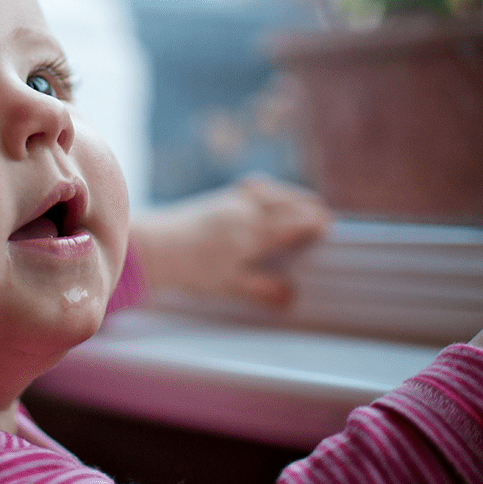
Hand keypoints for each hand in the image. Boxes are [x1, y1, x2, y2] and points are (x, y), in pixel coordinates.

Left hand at [130, 173, 330, 304]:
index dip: (313, 223)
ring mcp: (230, 200)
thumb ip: (261, 288)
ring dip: (289, 194)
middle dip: (307, 206)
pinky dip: (267, 189)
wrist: (153, 246)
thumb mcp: (229, 284)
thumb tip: (291, 296)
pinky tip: (266, 193)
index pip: (293, 222)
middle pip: (286, 202)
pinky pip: (250, 187)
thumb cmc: (190, 267)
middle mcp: (246, 209)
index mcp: (254, 231)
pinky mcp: (216, 198)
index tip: (328, 226)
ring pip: (269, 191)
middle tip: (323, 214)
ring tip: (301, 201)